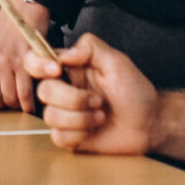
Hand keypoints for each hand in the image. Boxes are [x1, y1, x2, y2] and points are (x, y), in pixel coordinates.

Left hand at [0, 0, 54, 111]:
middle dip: (4, 104)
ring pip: (11, 99)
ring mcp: (6, 63)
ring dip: (17, 104)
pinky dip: (28, 104)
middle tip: (10, 101)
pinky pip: (25, 94)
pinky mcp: (25, 64)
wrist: (21, 13)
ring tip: (20, 102)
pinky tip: (29, 106)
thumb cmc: (0, 32)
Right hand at [34, 33, 158, 154]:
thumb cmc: (135, 93)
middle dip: (73, 99)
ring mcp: (64, 114)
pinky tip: (94, 130)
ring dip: (81, 118)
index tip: (57, 70)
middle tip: (98, 100)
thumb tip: (64, 54)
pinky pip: (58, 136)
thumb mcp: (117, 62)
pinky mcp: (68, 136)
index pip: (36, 61)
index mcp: (70, 69)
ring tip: (101, 116)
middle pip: (43, 91)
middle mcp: (63, 90)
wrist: (148, 124)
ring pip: (50, 116)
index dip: (39, 65)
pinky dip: (79, 134)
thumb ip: (90, 48)